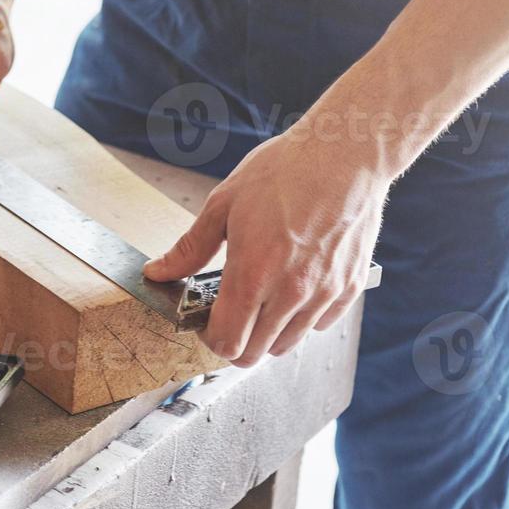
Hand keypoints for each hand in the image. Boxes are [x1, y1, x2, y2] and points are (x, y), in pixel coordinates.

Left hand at [143, 130, 386, 364]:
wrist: (343, 154)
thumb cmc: (284, 171)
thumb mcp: (223, 204)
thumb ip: (190, 248)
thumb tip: (158, 272)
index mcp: (253, 274)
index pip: (226, 342)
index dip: (210, 337)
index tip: (207, 321)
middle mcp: (290, 292)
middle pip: (254, 354)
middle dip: (235, 341)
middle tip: (230, 311)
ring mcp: (324, 293)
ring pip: (287, 345)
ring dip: (268, 332)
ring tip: (261, 298)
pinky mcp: (350, 288)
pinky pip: (320, 325)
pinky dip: (303, 317)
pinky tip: (293, 286)